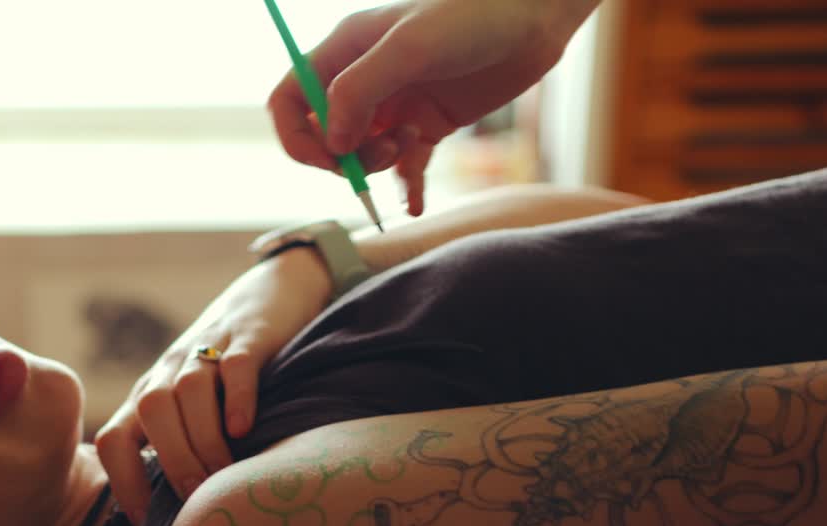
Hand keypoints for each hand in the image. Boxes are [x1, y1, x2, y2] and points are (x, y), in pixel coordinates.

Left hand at [95, 248, 332, 525]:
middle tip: (198, 497)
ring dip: (203, 439)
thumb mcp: (195, 403)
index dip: (122, 481)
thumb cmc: (230, 367)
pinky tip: (244, 429)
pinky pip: (235, 366)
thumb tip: (179, 516)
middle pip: (150, 412)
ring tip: (224, 474)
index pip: (114, 437)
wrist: (273, 291)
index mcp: (150, 394)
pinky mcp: (249, 336)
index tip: (145, 522)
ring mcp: (208, 349)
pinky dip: (237, 400)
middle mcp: (170, 371)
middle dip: (172, 460)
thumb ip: (182, 442)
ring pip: (188, 392)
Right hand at [268, 0, 597, 216]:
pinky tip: (414, 206)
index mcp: (344, 50)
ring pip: (363, 154)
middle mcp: (364, 78)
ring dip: (378, 165)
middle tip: (381, 154)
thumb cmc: (473, 15)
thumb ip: (361, 92)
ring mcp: (395, 104)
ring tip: (411, 145)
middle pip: (325, 135)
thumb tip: (333, 144)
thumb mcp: (409, 47)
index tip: (329, 157)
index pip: (290, 100)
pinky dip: (407, 189)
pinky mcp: (427, 124)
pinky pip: (404, 167)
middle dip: (345, 155)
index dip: (297, 135)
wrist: (536, 18)